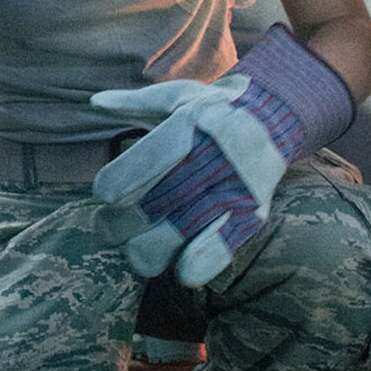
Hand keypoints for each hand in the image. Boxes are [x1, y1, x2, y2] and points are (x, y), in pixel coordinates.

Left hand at [91, 26, 353, 286]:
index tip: (103, 195)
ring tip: (132, 251)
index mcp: (193, 121)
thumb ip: (135, 102)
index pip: (153, 155)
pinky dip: (205, 260)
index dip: (123, 179)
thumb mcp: (177, 96)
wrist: (275, 117)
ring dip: (151, 248)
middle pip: (162, 198)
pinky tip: (183, 274)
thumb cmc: (213, 109)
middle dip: (124, 221)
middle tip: (107, 228)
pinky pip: (228, 240)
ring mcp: (237, 185)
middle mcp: (217, 153)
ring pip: (187, 227)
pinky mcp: (253, 210)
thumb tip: (95, 102)